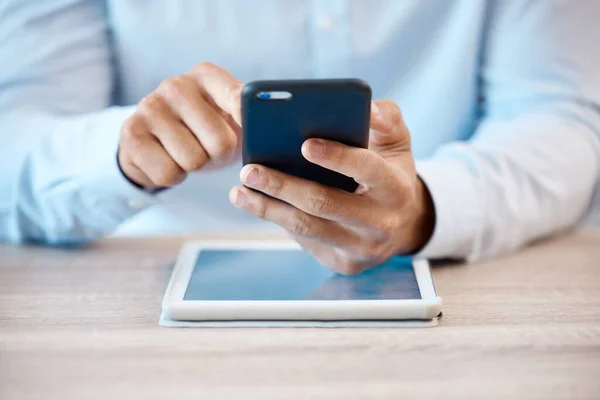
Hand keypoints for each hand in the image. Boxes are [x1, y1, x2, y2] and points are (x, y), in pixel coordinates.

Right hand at [118, 62, 242, 188]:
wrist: (154, 145)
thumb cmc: (203, 131)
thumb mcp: (228, 118)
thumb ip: (249, 115)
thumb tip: (272, 125)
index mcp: (206, 75)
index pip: (238, 98)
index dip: (248, 121)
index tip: (252, 133)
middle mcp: (176, 85)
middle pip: (220, 142)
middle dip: (219, 156)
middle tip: (209, 150)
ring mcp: (149, 107)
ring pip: (193, 161)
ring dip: (195, 167)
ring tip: (187, 153)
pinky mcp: (131, 133)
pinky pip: (169, 174)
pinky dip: (174, 177)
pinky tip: (169, 161)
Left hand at [229, 100, 434, 274]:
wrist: (404, 225)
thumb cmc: (390, 173)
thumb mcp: (397, 143)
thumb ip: (385, 119)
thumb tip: (366, 109)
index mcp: (397, 189)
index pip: (367, 170)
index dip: (336, 157)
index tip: (304, 144)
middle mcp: (382, 224)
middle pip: (325, 203)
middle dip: (282, 186)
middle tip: (248, 170)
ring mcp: (362, 249)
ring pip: (307, 228)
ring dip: (268, 209)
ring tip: (239, 192)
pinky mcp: (344, 264)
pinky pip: (305, 241)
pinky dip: (279, 220)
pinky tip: (259, 204)